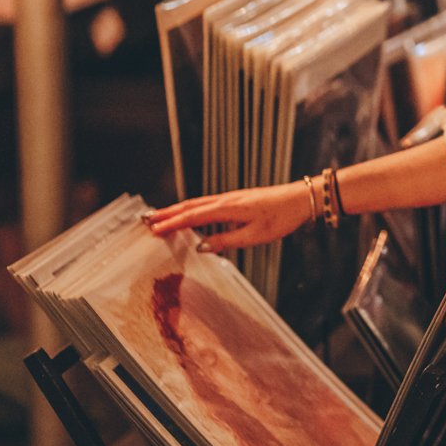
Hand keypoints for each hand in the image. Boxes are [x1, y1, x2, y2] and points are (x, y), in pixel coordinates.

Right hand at [143, 184, 313, 254]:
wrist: (300, 199)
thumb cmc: (281, 217)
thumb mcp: (254, 236)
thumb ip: (226, 241)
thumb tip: (201, 246)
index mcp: (228, 207)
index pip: (192, 216)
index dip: (172, 224)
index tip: (154, 230)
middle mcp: (225, 200)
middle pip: (189, 206)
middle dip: (166, 213)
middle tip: (146, 219)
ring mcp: (230, 198)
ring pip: (197, 204)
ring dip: (177, 210)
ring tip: (159, 217)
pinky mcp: (235, 200)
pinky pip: (207, 205)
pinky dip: (191, 209)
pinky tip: (188, 216)